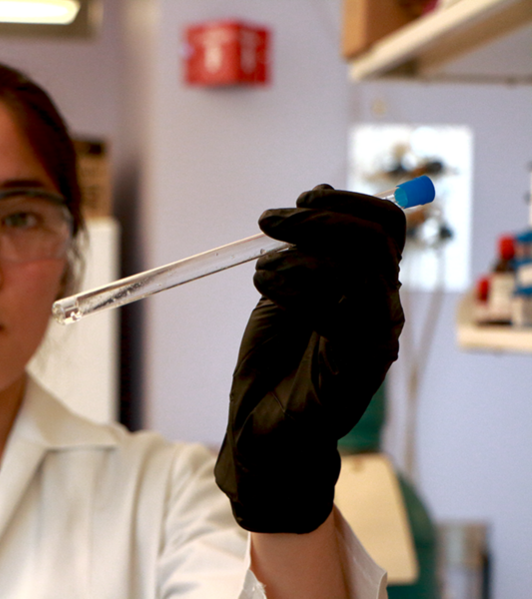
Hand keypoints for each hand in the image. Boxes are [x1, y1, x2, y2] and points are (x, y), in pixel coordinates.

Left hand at [214, 184, 405, 533]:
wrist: (261, 425)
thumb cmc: (274, 359)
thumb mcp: (284, 289)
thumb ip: (306, 248)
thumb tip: (322, 192)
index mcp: (368, 283)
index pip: (384, 225)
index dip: (345, 202)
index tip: (300, 198)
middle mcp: (381, 307)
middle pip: (373, 240)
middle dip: (317, 219)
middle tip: (268, 220)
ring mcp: (375, 337)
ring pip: (358, 270)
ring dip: (299, 256)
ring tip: (261, 271)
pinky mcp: (359, 366)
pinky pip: (340, 308)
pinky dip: (297, 285)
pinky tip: (266, 286)